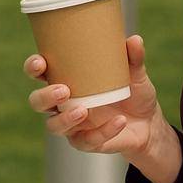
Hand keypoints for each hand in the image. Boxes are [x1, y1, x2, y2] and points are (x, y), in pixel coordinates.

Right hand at [24, 34, 165, 158]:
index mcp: (67, 79)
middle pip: (37, 102)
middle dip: (45, 96)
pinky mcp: (86, 142)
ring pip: (53, 125)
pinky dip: (103, 131)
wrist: (149, 124)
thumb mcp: (136, 74)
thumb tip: (135, 40)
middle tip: (64, 90)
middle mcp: (63, 103)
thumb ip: (133, 58)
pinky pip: (86, 140)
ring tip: (83, 110)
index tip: (40, 62)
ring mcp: (72, 124)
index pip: (39, 72)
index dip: (33, 67)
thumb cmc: (133, 93)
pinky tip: (119, 121)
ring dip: (65, 119)